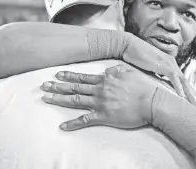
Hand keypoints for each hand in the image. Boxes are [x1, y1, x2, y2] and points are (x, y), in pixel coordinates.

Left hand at [41, 64, 160, 130]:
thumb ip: (116, 70)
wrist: (152, 101)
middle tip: (43, 85)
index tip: (58, 74)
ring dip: (59, 100)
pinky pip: (85, 120)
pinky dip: (73, 124)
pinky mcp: (104, 116)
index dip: (69, 75)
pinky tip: (62, 126)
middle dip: (57, 86)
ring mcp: (100, 103)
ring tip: (46, 98)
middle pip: (74, 88)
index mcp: (105, 79)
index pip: (83, 77)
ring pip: (75, 101)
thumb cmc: (143, 86)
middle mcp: (100, 90)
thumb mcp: (129, 71)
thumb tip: (108, 70)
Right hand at [123, 34, 195, 105]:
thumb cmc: (136, 58)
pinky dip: (179, 88)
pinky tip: (183, 98)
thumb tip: (157, 88)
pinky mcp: (163, 64)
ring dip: (191, 95)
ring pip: (184, 82)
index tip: (194, 104)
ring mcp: (169, 64)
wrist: (128, 46)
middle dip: (194, 97)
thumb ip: (155, 77)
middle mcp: (172, 64)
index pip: (183, 82)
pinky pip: (174, 78)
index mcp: (170, 65)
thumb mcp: (148, 71)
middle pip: (187, 83)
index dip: (189, 93)